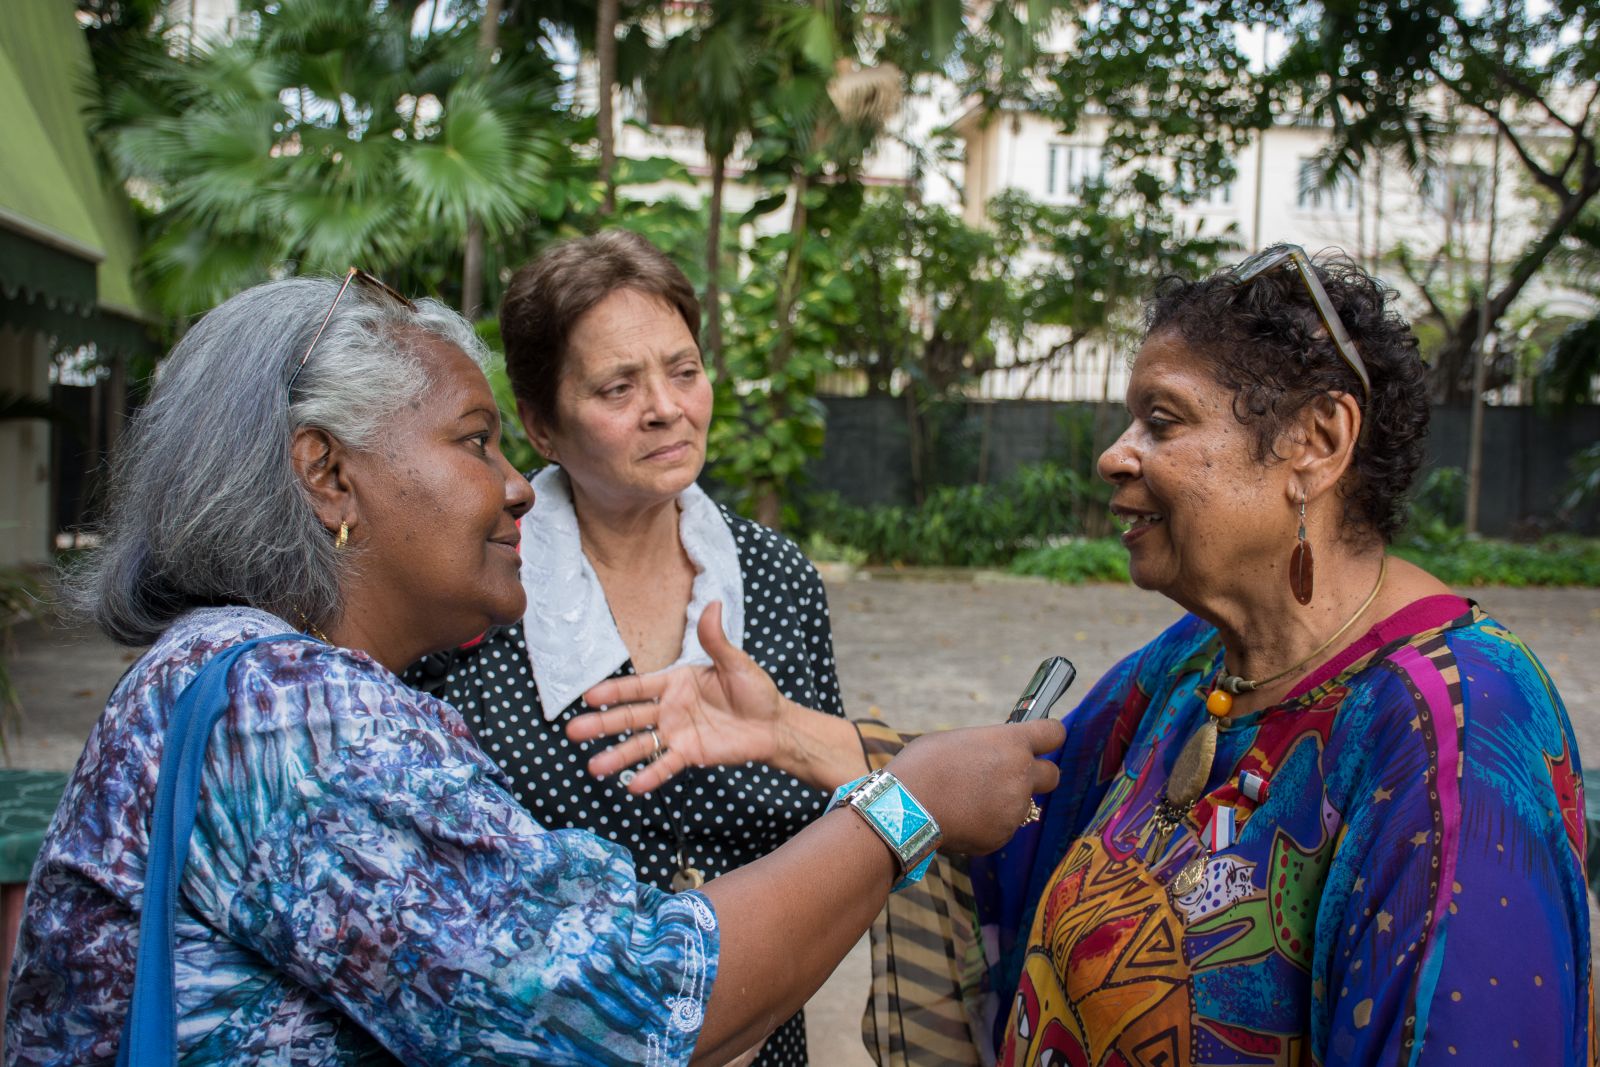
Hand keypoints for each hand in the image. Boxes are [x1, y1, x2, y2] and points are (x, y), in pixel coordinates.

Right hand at [568, 602, 788, 794]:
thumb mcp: (736, 662)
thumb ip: (716, 640)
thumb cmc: (755, 690)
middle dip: (602, 724)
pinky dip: (651, 775)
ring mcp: (677, 733)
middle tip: (573, 732)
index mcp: (676, 682)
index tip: (589, 696)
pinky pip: (667, 764)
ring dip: (618, 756)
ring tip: (594, 768)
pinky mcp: (690, 754)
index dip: (614, 691)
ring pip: (642, 744)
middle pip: (630, 716)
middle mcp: (670, 708)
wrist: (774, 724)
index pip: (638, 687)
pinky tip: (634, 786)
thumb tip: (713, 604)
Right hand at [884, 720, 1064, 855]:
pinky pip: (1003, 827)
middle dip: (1036, 775)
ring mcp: (1014, 809)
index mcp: (1011, 743)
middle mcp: (1021, 775)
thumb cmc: (924, 765)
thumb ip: (989, 746)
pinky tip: (962, 818)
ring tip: (969, 800)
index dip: (1048, 737)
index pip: (1054, 733)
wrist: (905, 807)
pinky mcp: (1002, 836)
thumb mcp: (958, 740)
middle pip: (1052, 775)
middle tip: (1010, 777)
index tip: (1041, 740)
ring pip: (1023, 805)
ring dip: (1006, 802)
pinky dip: (989, 824)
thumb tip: (994, 754)